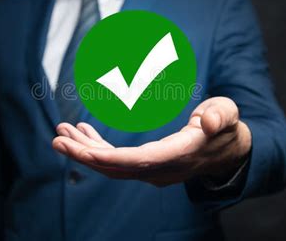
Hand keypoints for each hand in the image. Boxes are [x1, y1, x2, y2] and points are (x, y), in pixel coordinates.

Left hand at [52, 97, 251, 186]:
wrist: (227, 151)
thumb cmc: (226, 129)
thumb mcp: (227, 115)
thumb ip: (220, 116)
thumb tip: (207, 121)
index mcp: (177, 155)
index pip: (138, 161)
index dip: (108, 157)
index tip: (81, 149)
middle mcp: (160, 168)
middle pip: (116, 168)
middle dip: (85, 155)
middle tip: (58, 139)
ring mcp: (152, 170)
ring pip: (112, 166)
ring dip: (86, 151)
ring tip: (62, 133)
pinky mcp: (147, 164)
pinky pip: (117, 160)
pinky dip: (99, 147)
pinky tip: (84, 132)